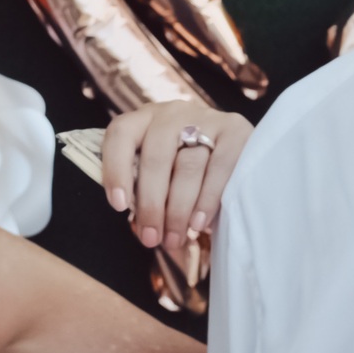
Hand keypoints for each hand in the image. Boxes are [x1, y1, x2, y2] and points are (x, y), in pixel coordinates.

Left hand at [100, 101, 252, 252]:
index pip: (121, 134)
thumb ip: (144, 191)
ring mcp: (207, 118)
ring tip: (174, 238)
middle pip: (155, 157)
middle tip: (151, 238)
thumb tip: (140, 228)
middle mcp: (173, 113)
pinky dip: (208, 199)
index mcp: (145, 119)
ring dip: (178, 209)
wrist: (238, 157)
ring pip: (187, 166)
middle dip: (151, 204)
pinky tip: (199, 223)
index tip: (119, 206)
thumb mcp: (160, 174)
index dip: (115, 169)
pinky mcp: (236, 130)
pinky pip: (219, 167)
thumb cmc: (185, 173)